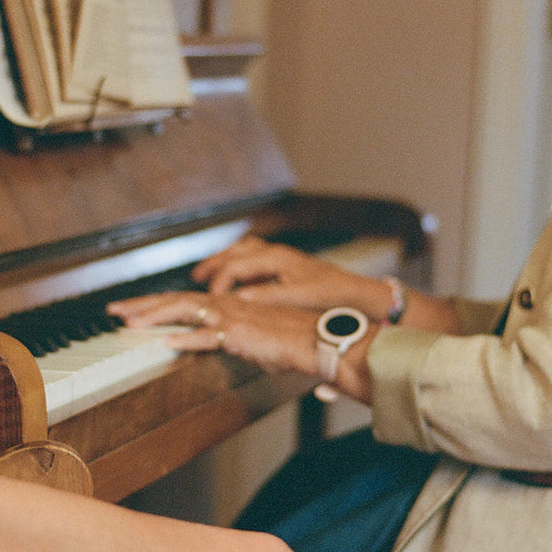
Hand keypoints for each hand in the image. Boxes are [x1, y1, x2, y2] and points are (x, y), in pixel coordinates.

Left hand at [109, 288, 324, 375]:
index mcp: (226, 305)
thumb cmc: (290, 340)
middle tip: (114, 311)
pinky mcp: (238, 334)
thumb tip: (215, 342)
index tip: (131, 310)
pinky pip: (207, 336)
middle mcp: (224, 305)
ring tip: (129, 323)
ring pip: (183, 311)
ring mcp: (230, 318)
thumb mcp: (254, 337)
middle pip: (174, 300)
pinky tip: (165, 342)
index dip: (154, 304)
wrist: (315, 338)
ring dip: (153, 316)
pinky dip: (185, 339)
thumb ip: (231, 337)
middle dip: (141, 305)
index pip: (182, 301)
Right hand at [193, 236, 377, 312]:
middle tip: (196, 276)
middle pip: (235, 251)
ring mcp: (280, 258)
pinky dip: (239, 268)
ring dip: (225, 261)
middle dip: (214, 263)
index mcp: (276, 257)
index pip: (237, 265)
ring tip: (209, 275)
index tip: (209, 297)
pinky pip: (253, 261)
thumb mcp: (296, 297)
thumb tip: (238, 300)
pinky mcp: (284, 267)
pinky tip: (235, 282)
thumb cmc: (330, 294)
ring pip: (243, 252)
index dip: (219, 281)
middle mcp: (276, 253)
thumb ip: (266, 296)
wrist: (355, 293)